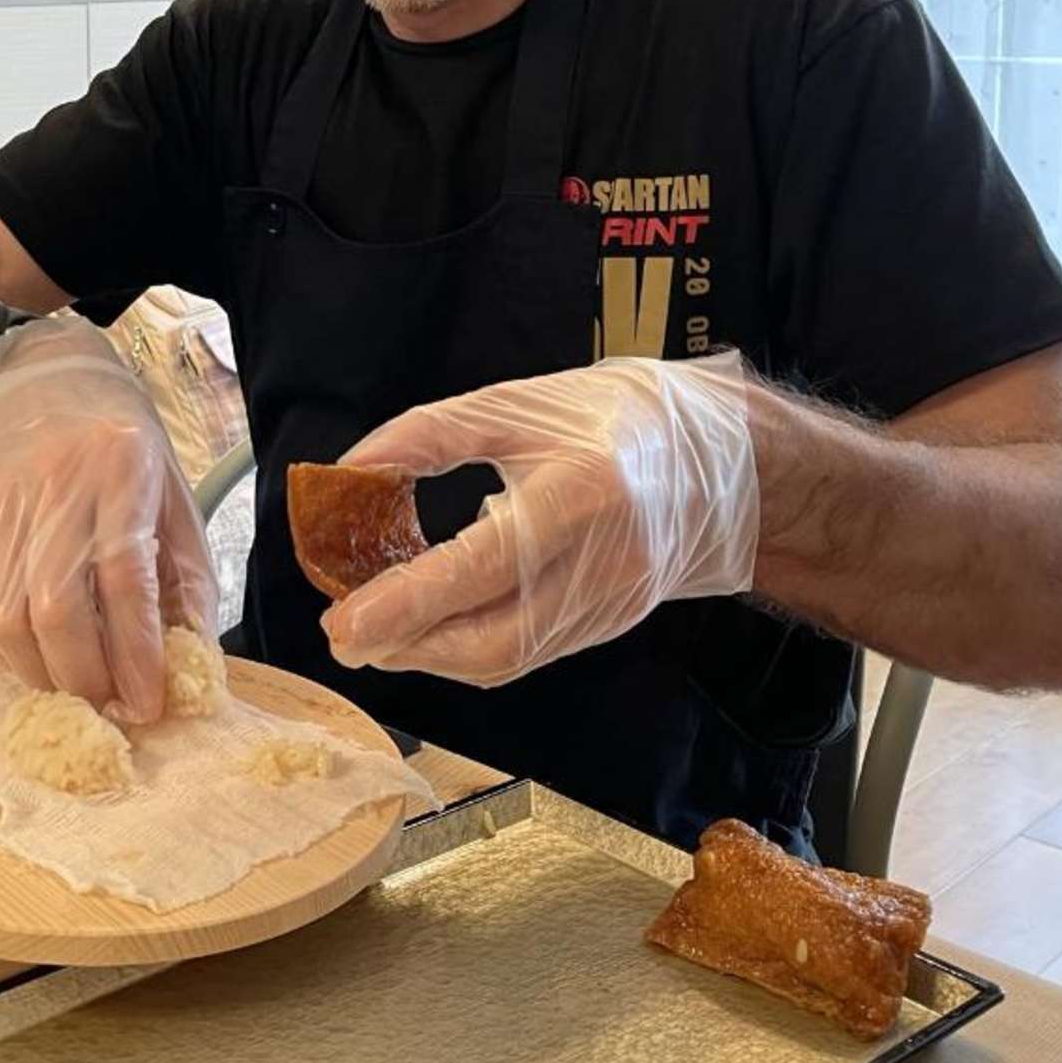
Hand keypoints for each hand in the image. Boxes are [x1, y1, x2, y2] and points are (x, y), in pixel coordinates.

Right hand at [0, 316, 218, 721]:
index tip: (150, 702)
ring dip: (45, 676)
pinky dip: (7, 655)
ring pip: (8, 619)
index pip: (123, 575)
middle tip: (114, 707)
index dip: (136, 650)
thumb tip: (193, 665)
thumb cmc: (117, 445)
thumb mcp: (171, 495)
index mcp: (119, 467)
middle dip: (87, 677)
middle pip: (56, 607)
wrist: (33, 380)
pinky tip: (39, 662)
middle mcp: (53, 486)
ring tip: (80, 691)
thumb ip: (186, 580)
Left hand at [319, 353, 759, 685]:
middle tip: (344, 634)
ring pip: (507, 658)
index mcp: (580, 494)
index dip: (408, 603)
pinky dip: (470, 648)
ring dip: (433, 655)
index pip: (480, 567)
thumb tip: (349, 470)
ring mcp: (611, 605)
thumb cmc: (610, 418)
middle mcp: (601, 563)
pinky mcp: (610, 625)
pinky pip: (528, 652)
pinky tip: (433, 628)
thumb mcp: (516, 403)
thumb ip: (428, 435)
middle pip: (493, 639)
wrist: (717, 458)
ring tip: (377, 633)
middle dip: (409, 648)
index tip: (344, 621)